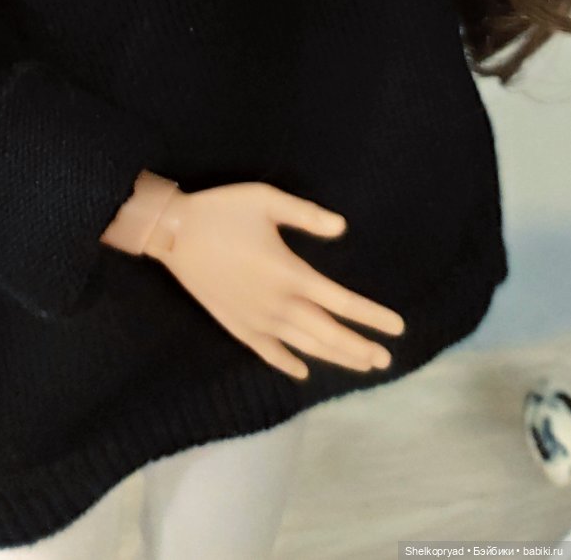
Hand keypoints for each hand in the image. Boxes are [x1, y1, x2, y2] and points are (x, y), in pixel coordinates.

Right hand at [145, 180, 405, 380]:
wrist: (172, 232)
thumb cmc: (222, 210)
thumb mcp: (267, 199)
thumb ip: (307, 215)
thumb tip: (343, 228)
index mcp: (290, 274)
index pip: (342, 303)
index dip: (372, 316)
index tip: (397, 328)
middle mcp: (278, 305)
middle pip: (328, 334)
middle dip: (360, 347)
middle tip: (385, 360)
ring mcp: (256, 320)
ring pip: (304, 347)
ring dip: (335, 358)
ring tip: (360, 365)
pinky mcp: (236, 326)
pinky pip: (268, 352)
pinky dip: (288, 364)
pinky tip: (302, 371)